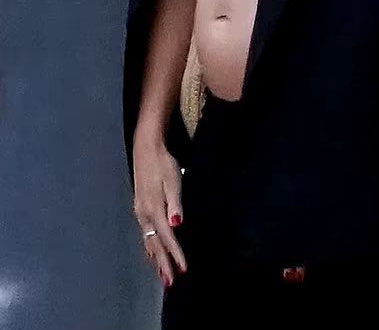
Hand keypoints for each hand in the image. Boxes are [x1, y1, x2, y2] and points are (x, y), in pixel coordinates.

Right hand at [133, 135, 187, 286]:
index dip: (175, 254)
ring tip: (162, 275)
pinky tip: (152, 253)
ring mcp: (140, 212)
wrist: (146, 149)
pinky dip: (150, 247)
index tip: (183, 270)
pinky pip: (145, 234)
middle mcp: (144, 214)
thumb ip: (175, 204)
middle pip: (155, 244)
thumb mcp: (173, 180)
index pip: (167, 237)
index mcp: (154, 209)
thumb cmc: (163, 163)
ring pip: (148, 241)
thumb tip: (177, 225)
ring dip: (156, 259)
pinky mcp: (140, 208)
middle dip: (163, 264)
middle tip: (170, 283)